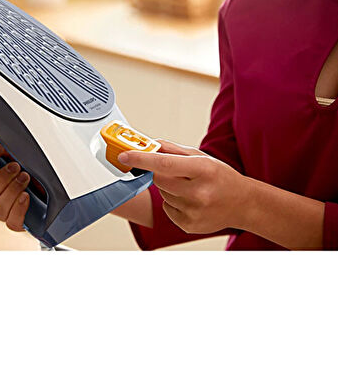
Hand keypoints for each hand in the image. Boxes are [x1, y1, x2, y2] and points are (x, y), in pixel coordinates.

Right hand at [0, 139, 29, 230]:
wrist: (45, 166)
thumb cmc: (20, 156)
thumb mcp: (2, 145)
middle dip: (3, 179)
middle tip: (16, 167)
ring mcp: (3, 210)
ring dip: (13, 191)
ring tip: (25, 177)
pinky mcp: (18, 219)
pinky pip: (12, 223)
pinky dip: (19, 209)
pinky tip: (26, 196)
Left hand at [117, 139, 249, 233]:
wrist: (243, 204)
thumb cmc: (221, 177)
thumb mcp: (201, 157)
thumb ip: (172, 150)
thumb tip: (149, 144)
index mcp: (203, 170)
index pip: (164, 164)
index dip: (141, 159)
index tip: (124, 156)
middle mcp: (199, 192)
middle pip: (159, 179)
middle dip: (160, 173)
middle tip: (177, 172)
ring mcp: (193, 211)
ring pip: (162, 194)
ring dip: (169, 188)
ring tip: (190, 188)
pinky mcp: (188, 225)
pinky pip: (167, 209)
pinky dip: (173, 203)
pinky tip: (190, 201)